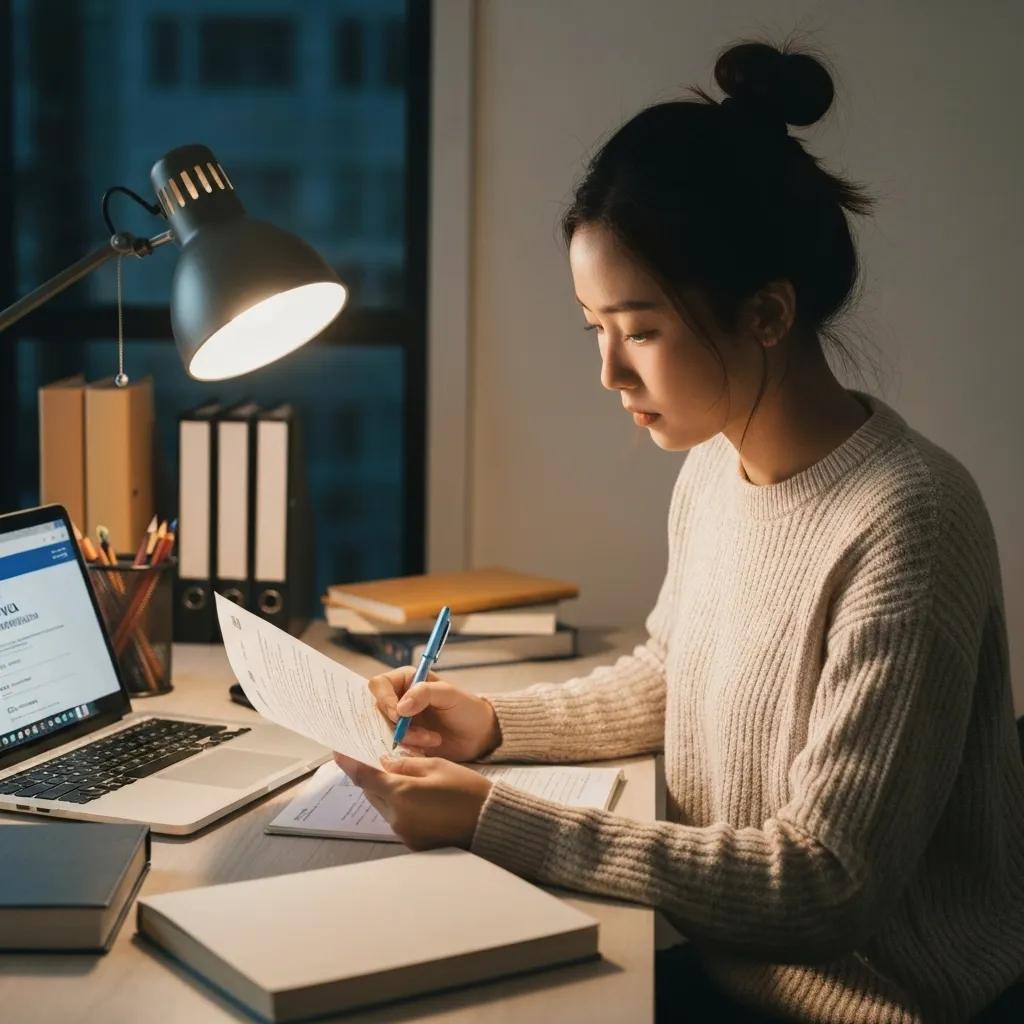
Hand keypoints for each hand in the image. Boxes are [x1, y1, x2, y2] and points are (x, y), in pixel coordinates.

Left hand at [334, 752, 491, 850]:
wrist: (489, 824)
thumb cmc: (467, 791)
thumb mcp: (437, 766)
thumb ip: (406, 763)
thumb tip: (386, 762)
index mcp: (400, 794)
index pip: (364, 777)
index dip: (349, 763)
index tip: (338, 752)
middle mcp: (396, 817)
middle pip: (371, 792)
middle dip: (371, 776)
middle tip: (376, 759)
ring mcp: (403, 833)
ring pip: (383, 806)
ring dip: (386, 791)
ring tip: (402, 777)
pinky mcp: (413, 842)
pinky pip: (397, 819)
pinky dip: (399, 805)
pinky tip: (416, 797)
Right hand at [368, 666, 500, 760]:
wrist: (478, 736)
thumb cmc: (466, 708)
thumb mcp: (450, 695)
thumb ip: (425, 693)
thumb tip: (400, 706)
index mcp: (406, 680)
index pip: (379, 685)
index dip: (384, 700)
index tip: (398, 716)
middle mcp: (398, 699)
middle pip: (377, 711)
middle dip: (397, 725)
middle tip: (420, 733)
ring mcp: (399, 722)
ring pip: (384, 731)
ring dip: (407, 739)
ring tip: (432, 739)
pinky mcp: (403, 741)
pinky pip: (392, 747)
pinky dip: (407, 750)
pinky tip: (426, 749)